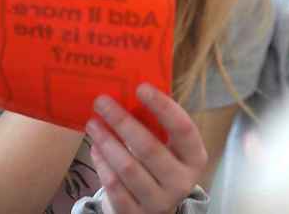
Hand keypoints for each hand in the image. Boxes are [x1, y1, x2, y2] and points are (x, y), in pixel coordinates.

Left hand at [86, 84, 207, 213]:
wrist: (156, 207)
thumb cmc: (162, 164)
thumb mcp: (170, 146)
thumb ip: (159, 123)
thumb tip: (133, 87)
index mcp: (195, 158)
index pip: (183, 128)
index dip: (163, 107)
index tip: (141, 87)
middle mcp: (181, 182)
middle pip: (149, 148)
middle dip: (122, 121)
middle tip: (102, 101)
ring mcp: (159, 202)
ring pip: (128, 168)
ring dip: (107, 142)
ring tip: (93, 123)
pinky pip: (114, 187)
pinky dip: (102, 164)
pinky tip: (95, 148)